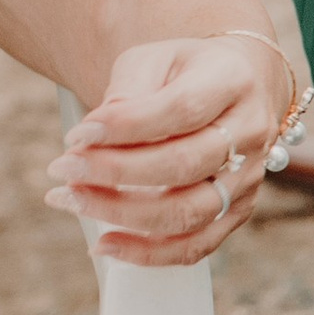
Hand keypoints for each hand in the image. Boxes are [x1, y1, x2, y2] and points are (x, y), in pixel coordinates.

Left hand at [51, 32, 281, 265]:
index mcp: (231, 81)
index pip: (180, 109)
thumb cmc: (182, 73)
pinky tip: (105, 245)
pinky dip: (148, 254)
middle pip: (183, 165)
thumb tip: (92, 138)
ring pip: (189, 213)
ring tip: (72, 200)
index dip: (125, 126)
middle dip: (114, 172)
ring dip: (122, 213)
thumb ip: (126, 93)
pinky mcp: (238, 211)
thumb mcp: (152, 60)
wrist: (235, 89)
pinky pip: (196, 246)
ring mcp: (248, 177)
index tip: (76, 136)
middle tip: (63, 170)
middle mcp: (250, 131)